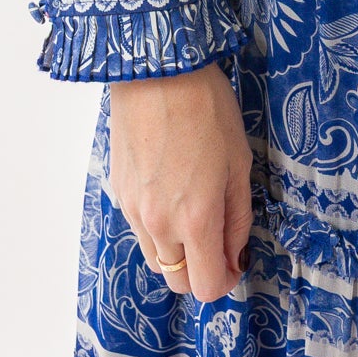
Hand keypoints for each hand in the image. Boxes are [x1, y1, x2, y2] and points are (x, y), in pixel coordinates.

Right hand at [108, 61, 253, 302]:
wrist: (157, 70)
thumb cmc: (206, 107)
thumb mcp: (239, 161)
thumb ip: (238, 216)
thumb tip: (236, 253)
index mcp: (195, 219)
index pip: (206, 287)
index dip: (226, 280)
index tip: (235, 261)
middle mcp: (159, 224)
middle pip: (177, 281)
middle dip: (200, 270)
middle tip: (217, 239)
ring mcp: (133, 210)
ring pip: (155, 259)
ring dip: (177, 251)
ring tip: (193, 208)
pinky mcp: (118, 192)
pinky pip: (139, 228)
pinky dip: (157, 226)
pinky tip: (170, 188)